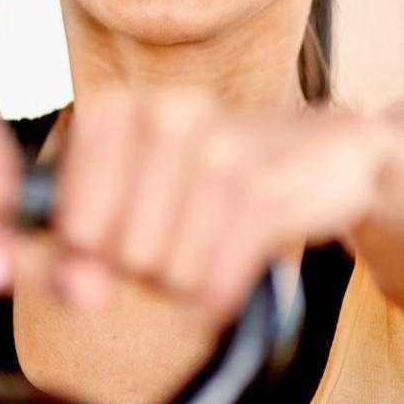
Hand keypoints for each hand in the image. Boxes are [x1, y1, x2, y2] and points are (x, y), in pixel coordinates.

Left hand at [52, 91, 384, 318]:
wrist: (331, 151)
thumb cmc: (216, 178)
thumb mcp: (137, 198)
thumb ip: (82, 251)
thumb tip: (78, 293)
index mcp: (113, 109)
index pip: (72, 230)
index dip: (102, 254)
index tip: (136, 227)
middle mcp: (158, 116)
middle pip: (120, 256)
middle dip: (152, 267)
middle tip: (188, 231)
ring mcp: (214, 147)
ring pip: (167, 274)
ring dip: (191, 281)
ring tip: (216, 240)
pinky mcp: (264, 185)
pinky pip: (214, 283)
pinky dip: (222, 293)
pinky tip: (238, 265)